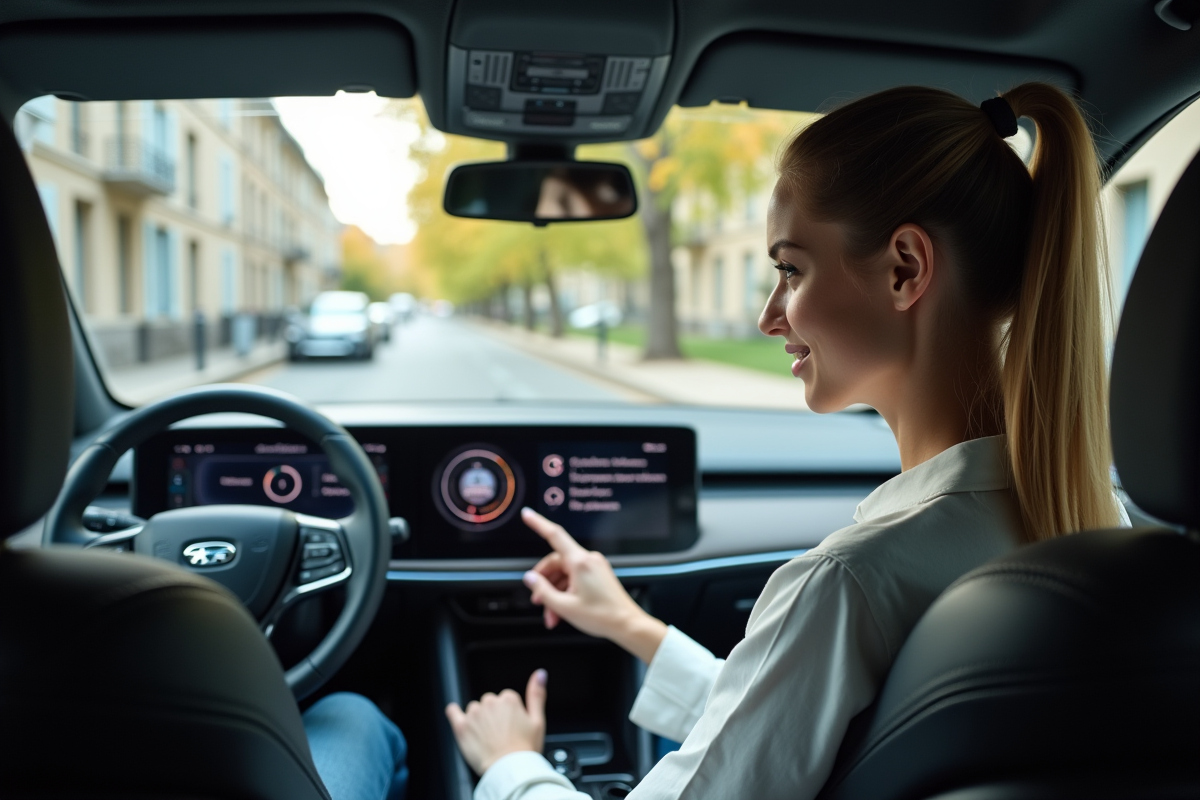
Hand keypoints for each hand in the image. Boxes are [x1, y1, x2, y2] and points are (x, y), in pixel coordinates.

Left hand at [446, 669, 547, 775]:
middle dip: (493, 716)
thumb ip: (537, 694)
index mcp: (509, 699)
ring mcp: (474, 714)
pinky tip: (455, 714)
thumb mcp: (538, 721)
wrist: (509, 770)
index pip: (506, 699)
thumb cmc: (524, 750)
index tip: (511, 727)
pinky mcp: (461, 726)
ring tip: (486, 738)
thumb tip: (540, 674)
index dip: (509, 715)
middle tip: (500, 735)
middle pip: (490, 703)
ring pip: (474, 710)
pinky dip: (454, 712)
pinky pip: (453, 712)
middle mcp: (490, 702)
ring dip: (478, 719)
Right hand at [521, 507, 667, 663]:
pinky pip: (575, 579)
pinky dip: (566, 593)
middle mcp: (588, 560)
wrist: (626, 624)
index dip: (538, 523)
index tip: (528, 515)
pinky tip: (562, 611)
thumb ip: (543, 590)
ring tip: (552, 615)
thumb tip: (531, 578)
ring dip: (555, 593)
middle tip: (538, 600)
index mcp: (580, 562)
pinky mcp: (598, 575)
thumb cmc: (602, 616)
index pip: (554, 535)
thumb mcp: (565, 606)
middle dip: (545, 583)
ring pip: (565, 574)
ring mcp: (594, 567)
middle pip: (556, 563)